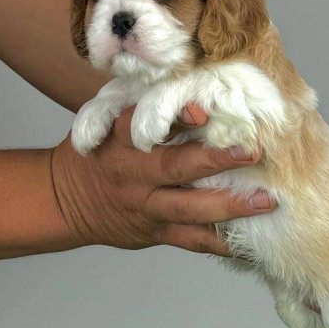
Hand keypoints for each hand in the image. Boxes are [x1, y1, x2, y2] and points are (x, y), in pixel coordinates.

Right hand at [51, 103, 274, 254]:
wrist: (64, 200)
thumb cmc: (100, 151)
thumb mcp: (108, 120)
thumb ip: (145, 105)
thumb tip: (197, 85)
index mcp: (121, 139)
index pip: (146, 124)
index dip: (175, 117)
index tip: (203, 110)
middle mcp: (133, 173)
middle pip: (174, 167)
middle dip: (215, 160)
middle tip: (252, 152)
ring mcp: (145, 206)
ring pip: (188, 208)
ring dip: (229, 206)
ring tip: (264, 201)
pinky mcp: (153, 232)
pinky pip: (189, 240)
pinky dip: (219, 242)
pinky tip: (250, 241)